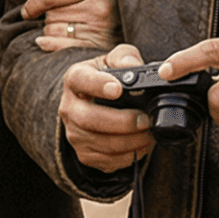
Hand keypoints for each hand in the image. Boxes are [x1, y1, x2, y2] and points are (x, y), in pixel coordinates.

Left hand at [22, 0, 118, 50]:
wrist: (133, 27)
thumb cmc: (107, 4)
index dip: (33, 3)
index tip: (27, 11)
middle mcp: (97, 7)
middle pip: (51, 14)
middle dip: (49, 17)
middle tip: (62, 19)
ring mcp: (98, 28)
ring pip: (53, 30)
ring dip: (51, 31)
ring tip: (67, 29)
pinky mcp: (97, 47)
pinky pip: (61, 45)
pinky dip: (49, 43)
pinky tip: (45, 41)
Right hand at [60, 43, 155, 171]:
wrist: (95, 101)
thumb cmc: (108, 77)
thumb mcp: (115, 59)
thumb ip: (125, 57)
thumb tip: (135, 66)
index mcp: (75, 79)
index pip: (82, 80)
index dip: (98, 85)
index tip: (117, 89)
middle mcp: (69, 107)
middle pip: (89, 119)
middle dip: (122, 122)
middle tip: (146, 120)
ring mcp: (74, 133)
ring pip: (100, 143)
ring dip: (129, 141)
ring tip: (149, 134)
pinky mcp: (84, 153)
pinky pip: (106, 160)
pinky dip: (128, 155)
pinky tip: (141, 145)